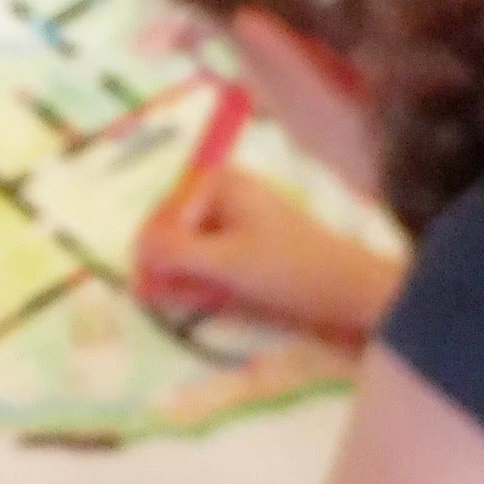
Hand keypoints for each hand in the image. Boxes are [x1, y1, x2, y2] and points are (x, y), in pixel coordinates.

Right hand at [139, 167, 401, 340]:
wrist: (348, 292)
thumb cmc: (288, 268)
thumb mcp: (226, 261)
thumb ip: (175, 252)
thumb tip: (134, 250)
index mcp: (218, 183)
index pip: (162, 215)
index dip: (152, 253)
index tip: (148, 287)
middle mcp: (222, 196)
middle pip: (173, 234)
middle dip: (171, 269)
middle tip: (174, 298)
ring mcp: (235, 224)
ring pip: (189, 254)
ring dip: (189, 281)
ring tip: (206, 299)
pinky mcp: (245, 250)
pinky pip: (210, 265)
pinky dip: (207, 285)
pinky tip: (216, 300)